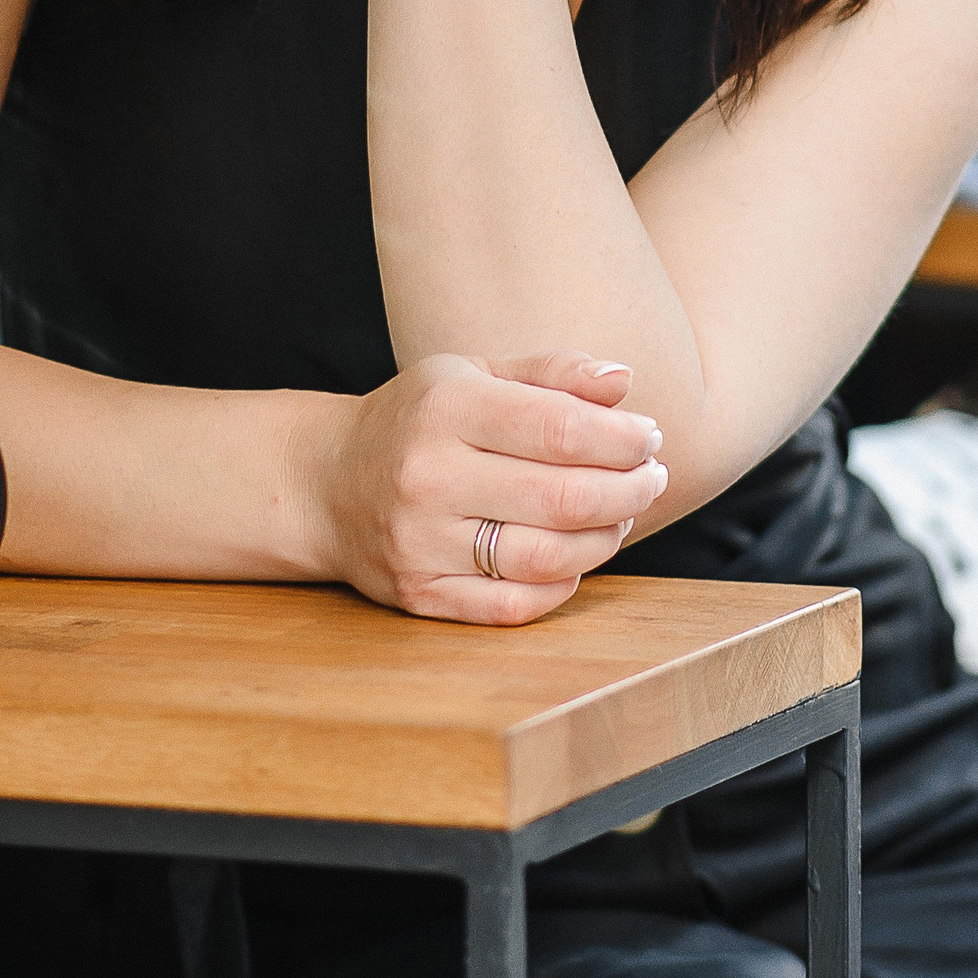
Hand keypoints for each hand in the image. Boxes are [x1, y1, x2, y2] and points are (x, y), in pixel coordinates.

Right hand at [307, 351, 668, 623]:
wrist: (325, 482)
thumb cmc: (418, 419)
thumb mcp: (472, 372)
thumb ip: (551, 373)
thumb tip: (623, 383)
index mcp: (446, 407)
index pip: (561, 428)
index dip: (622, 439)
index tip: (650, 437)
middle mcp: (429, 476)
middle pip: (564, 498)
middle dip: (629, 490)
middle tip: (652, 478)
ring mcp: (421, 542)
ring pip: (547, 557)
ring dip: (605, 538)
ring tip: (621, 514)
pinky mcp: (419, 594)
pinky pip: (514, 605)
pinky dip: (562, 584)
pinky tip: (576, 557)